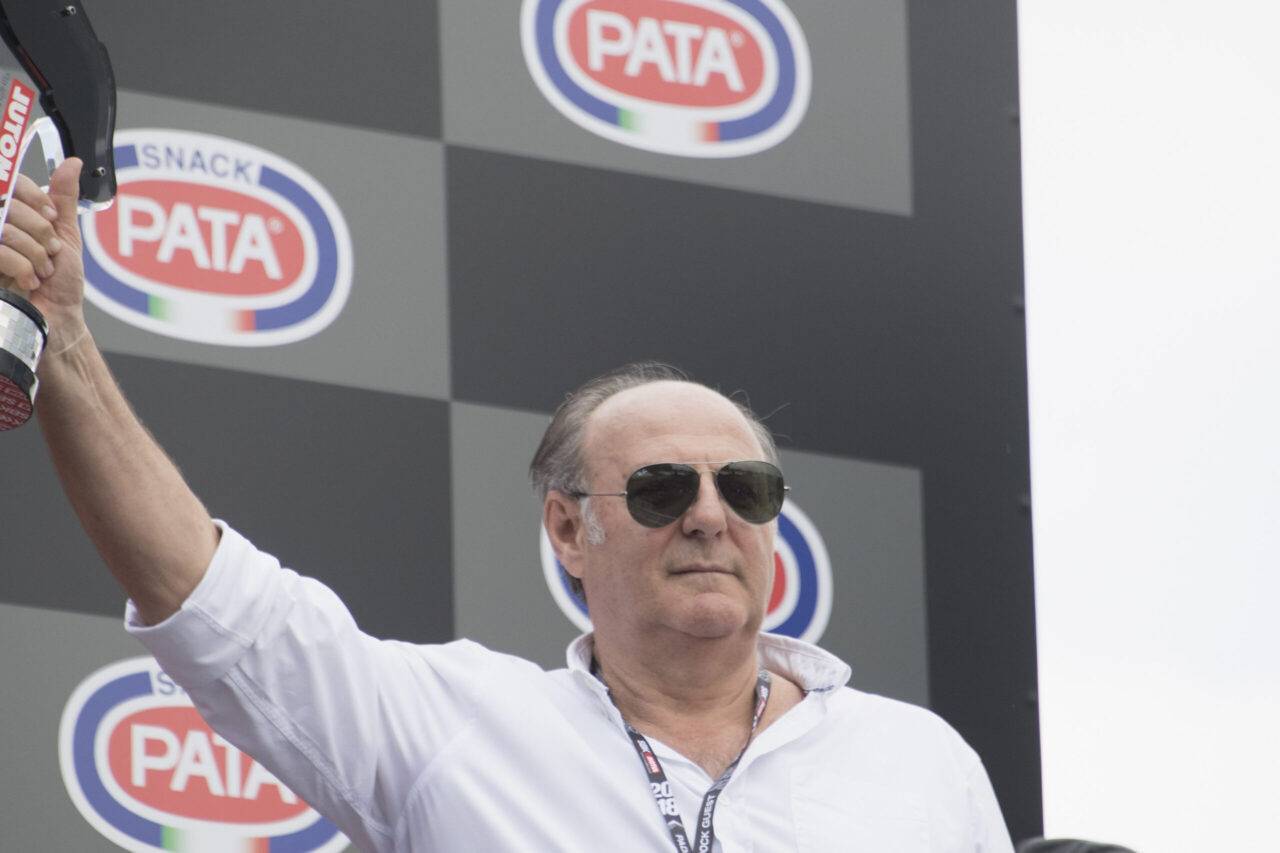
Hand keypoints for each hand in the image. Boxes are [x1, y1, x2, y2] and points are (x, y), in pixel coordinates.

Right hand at [0, 158, 87, 352]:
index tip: (51, 219)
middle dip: (41, 233)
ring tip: (41, 271)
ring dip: (35, 254)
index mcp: (12, 214)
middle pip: (9, 204)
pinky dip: (23, 267)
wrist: (56, 320)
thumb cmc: (60, 283)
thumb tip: (71, 164)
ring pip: (6, 229)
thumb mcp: (65, 235)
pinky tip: (29, 281)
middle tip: (50, 254)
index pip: (13, 183)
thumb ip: (62, 199)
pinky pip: (1, 251)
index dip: (35, 199)